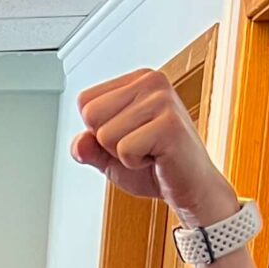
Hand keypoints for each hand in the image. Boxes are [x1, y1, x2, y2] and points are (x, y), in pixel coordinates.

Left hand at [70, 69, 237, 227]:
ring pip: (105, 135)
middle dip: (108, 143)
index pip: (84, 101)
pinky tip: (157, 158)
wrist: (188, 187)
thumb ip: (88, 146)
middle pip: (91, 115)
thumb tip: (79, 144)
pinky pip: (124, 150)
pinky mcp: (169, 124)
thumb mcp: (108, 156)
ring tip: (150, 151)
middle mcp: (151, 81)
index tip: (127, 136)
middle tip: (139, 146)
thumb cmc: (153, 167)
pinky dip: (135, 163)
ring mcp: (162, 100)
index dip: (97, 130)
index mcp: (137, 80)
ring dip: (123, 155)